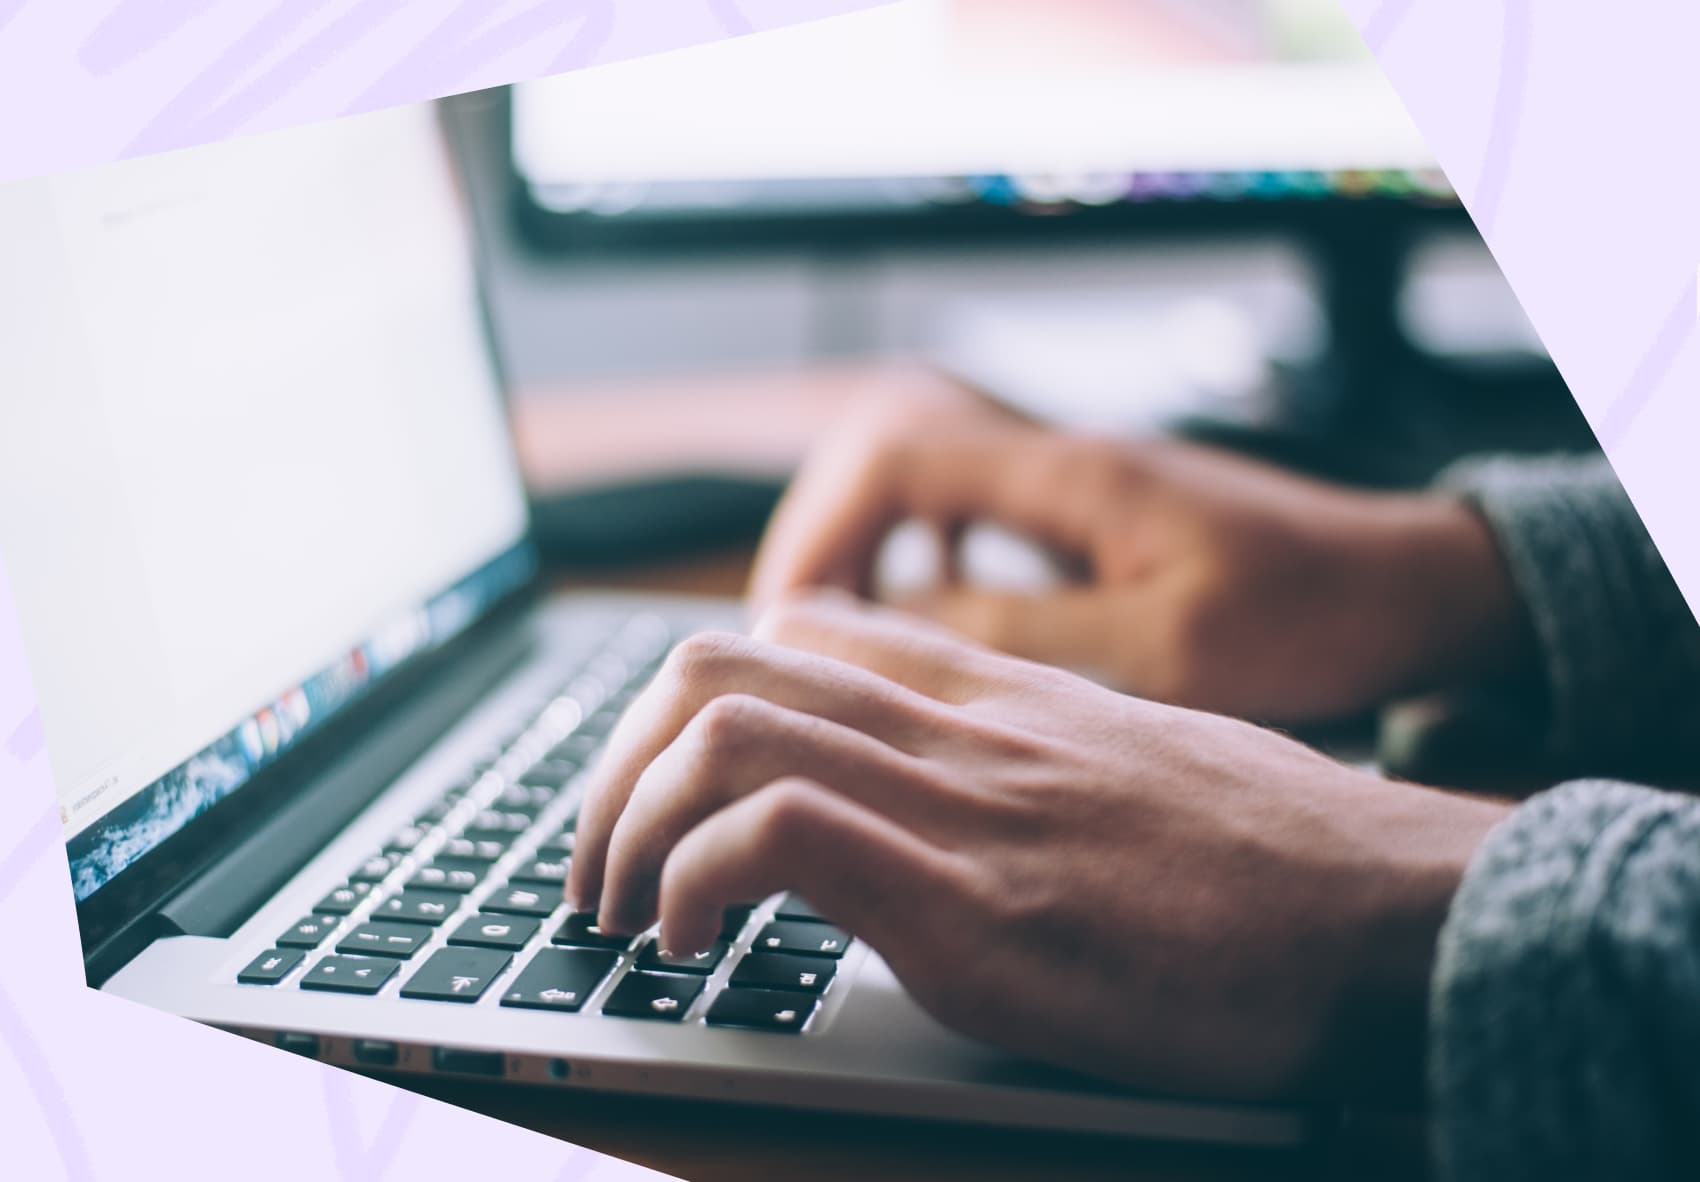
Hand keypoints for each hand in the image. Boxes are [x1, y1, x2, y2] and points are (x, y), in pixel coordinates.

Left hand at [570, 594, 1508, 1100]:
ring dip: (625, 823)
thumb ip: (1024, 755)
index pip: (796, 631)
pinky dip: (693, 880)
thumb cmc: (1277, 858)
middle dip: (615, 764)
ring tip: (621, 911)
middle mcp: (960, 727)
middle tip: (599, 861)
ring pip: (721, 728)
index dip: (690, 702)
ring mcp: (961, 806)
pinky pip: (776, 833)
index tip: (663, 788)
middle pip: (717, 664)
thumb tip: (949, 793)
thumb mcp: (1133, 765)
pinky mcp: (974, 906)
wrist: (1393, 912)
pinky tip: (691, 943)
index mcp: (993, 695)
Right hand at [751, 389, 1529, 723]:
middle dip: (823, 537)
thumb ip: (1023, 633)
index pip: (896, 454)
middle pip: (888, 453)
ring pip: (923, 483)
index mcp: (1071, 475)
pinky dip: (923, 560)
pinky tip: (924, 622)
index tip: (789, 620)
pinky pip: (971, 515)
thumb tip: (892, 627)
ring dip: (866, 548)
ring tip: (836, 635)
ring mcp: (1075, 485)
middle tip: (790, 636)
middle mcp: (1061, 461)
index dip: (821, 530)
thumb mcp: (1165, 648)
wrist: (1409, 587)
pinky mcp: (1092, 517)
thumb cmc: (1311, 616)